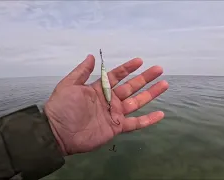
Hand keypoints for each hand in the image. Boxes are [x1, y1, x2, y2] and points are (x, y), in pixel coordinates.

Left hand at [44, 55, 168, 155]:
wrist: (59, 132)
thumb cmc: (63, 107)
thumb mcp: (69, 85)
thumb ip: (82, 72)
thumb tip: (91, 56)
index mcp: (98, 89)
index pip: (116, 76)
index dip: (128, 68)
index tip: (140, 61)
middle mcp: (109, 100)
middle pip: (131, 87)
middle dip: (145, 78)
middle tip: (159, 69)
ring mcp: (114, 114)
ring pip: (137, 102)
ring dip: (151, 94)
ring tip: (164, 84)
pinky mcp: (117, 128)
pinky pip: (136, 123)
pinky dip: (148, 120)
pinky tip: (160, 114)